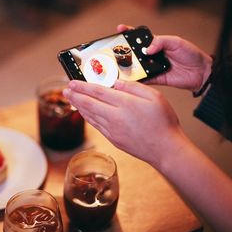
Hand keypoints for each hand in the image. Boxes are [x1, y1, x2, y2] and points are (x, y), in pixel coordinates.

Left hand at [63, 79, 185, 166]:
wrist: (165, 149)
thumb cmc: (163, 122)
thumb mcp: (154, 96)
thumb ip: (134, 87)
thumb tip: (116, 83)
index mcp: (125, 104)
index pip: (98, 91)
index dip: (83, 86)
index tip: (73, 82)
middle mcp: (115, 117)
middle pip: (89, 103)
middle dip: (75, 96)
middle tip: (65, 90)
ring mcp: (112, 129)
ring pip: (90, 115)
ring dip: (78, 106)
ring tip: (71, 99)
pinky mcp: (113, 139)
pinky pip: (95, 125)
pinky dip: (87, 117)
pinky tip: (84, 113)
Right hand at [117, 24, 212, 90]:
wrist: (201, 72)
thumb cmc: (190, 54)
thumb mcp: (176, 42)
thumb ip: (160, 42)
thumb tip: (146, 49)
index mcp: (156, 44)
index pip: (139, 37)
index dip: (128, 32)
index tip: (120, 29)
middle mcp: (151, 55)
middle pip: (133, 52)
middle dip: (123, 51)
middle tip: (114, 50)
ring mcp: (151, 67)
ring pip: (135, 66)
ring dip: (127, 66)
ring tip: (117, 65)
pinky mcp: (155, 79)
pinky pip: (142, 79)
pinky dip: (135, 79)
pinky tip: (127, 78)